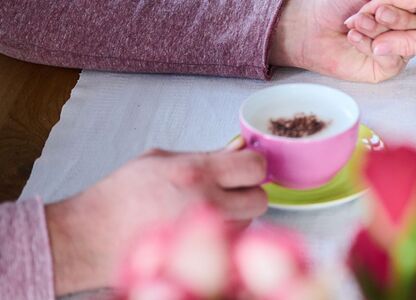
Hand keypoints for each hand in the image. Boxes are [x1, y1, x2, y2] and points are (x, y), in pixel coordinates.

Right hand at [45, 149, 267, 294]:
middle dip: (250, 193)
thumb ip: (204, 155)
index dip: (253, 166)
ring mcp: (205, 234)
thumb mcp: (159, 160)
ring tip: (207, 210)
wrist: (90, 236)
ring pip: (248, 223)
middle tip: (231, 190)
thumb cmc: (120, 197)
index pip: (254, 167)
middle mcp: (205, 203)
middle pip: (260, 199)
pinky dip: (225, 235)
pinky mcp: (202, 257)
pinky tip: (201, 228)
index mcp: (195, 173)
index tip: (245, 167)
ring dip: (237, 215)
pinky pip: (232, 243)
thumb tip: (238, 150)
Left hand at [269, 0, 415, 82]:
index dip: (401, 5)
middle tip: (373, 13)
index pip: (414, 9)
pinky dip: (371, 47)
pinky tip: (354, 38)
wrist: (313, 27)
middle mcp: (402, 30)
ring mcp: (396, 49)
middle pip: (414, 26)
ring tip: (356, 24)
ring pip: (402, 42)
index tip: (381, 4)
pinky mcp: (386, 68)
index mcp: (401, 9)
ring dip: (377, 31)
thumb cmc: (336, 6)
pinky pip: (390, 59)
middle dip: (391, 18)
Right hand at [350, 0, 415, 62]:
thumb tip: (379, 46)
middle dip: (373, 14)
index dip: (370, 12)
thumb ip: (407, 43)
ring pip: (401, 3)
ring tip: (365, 30)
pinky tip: (385, 29)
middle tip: (353, 28)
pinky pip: (412, 5)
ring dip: (385, 17)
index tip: (353, 24)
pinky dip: (399, 17)